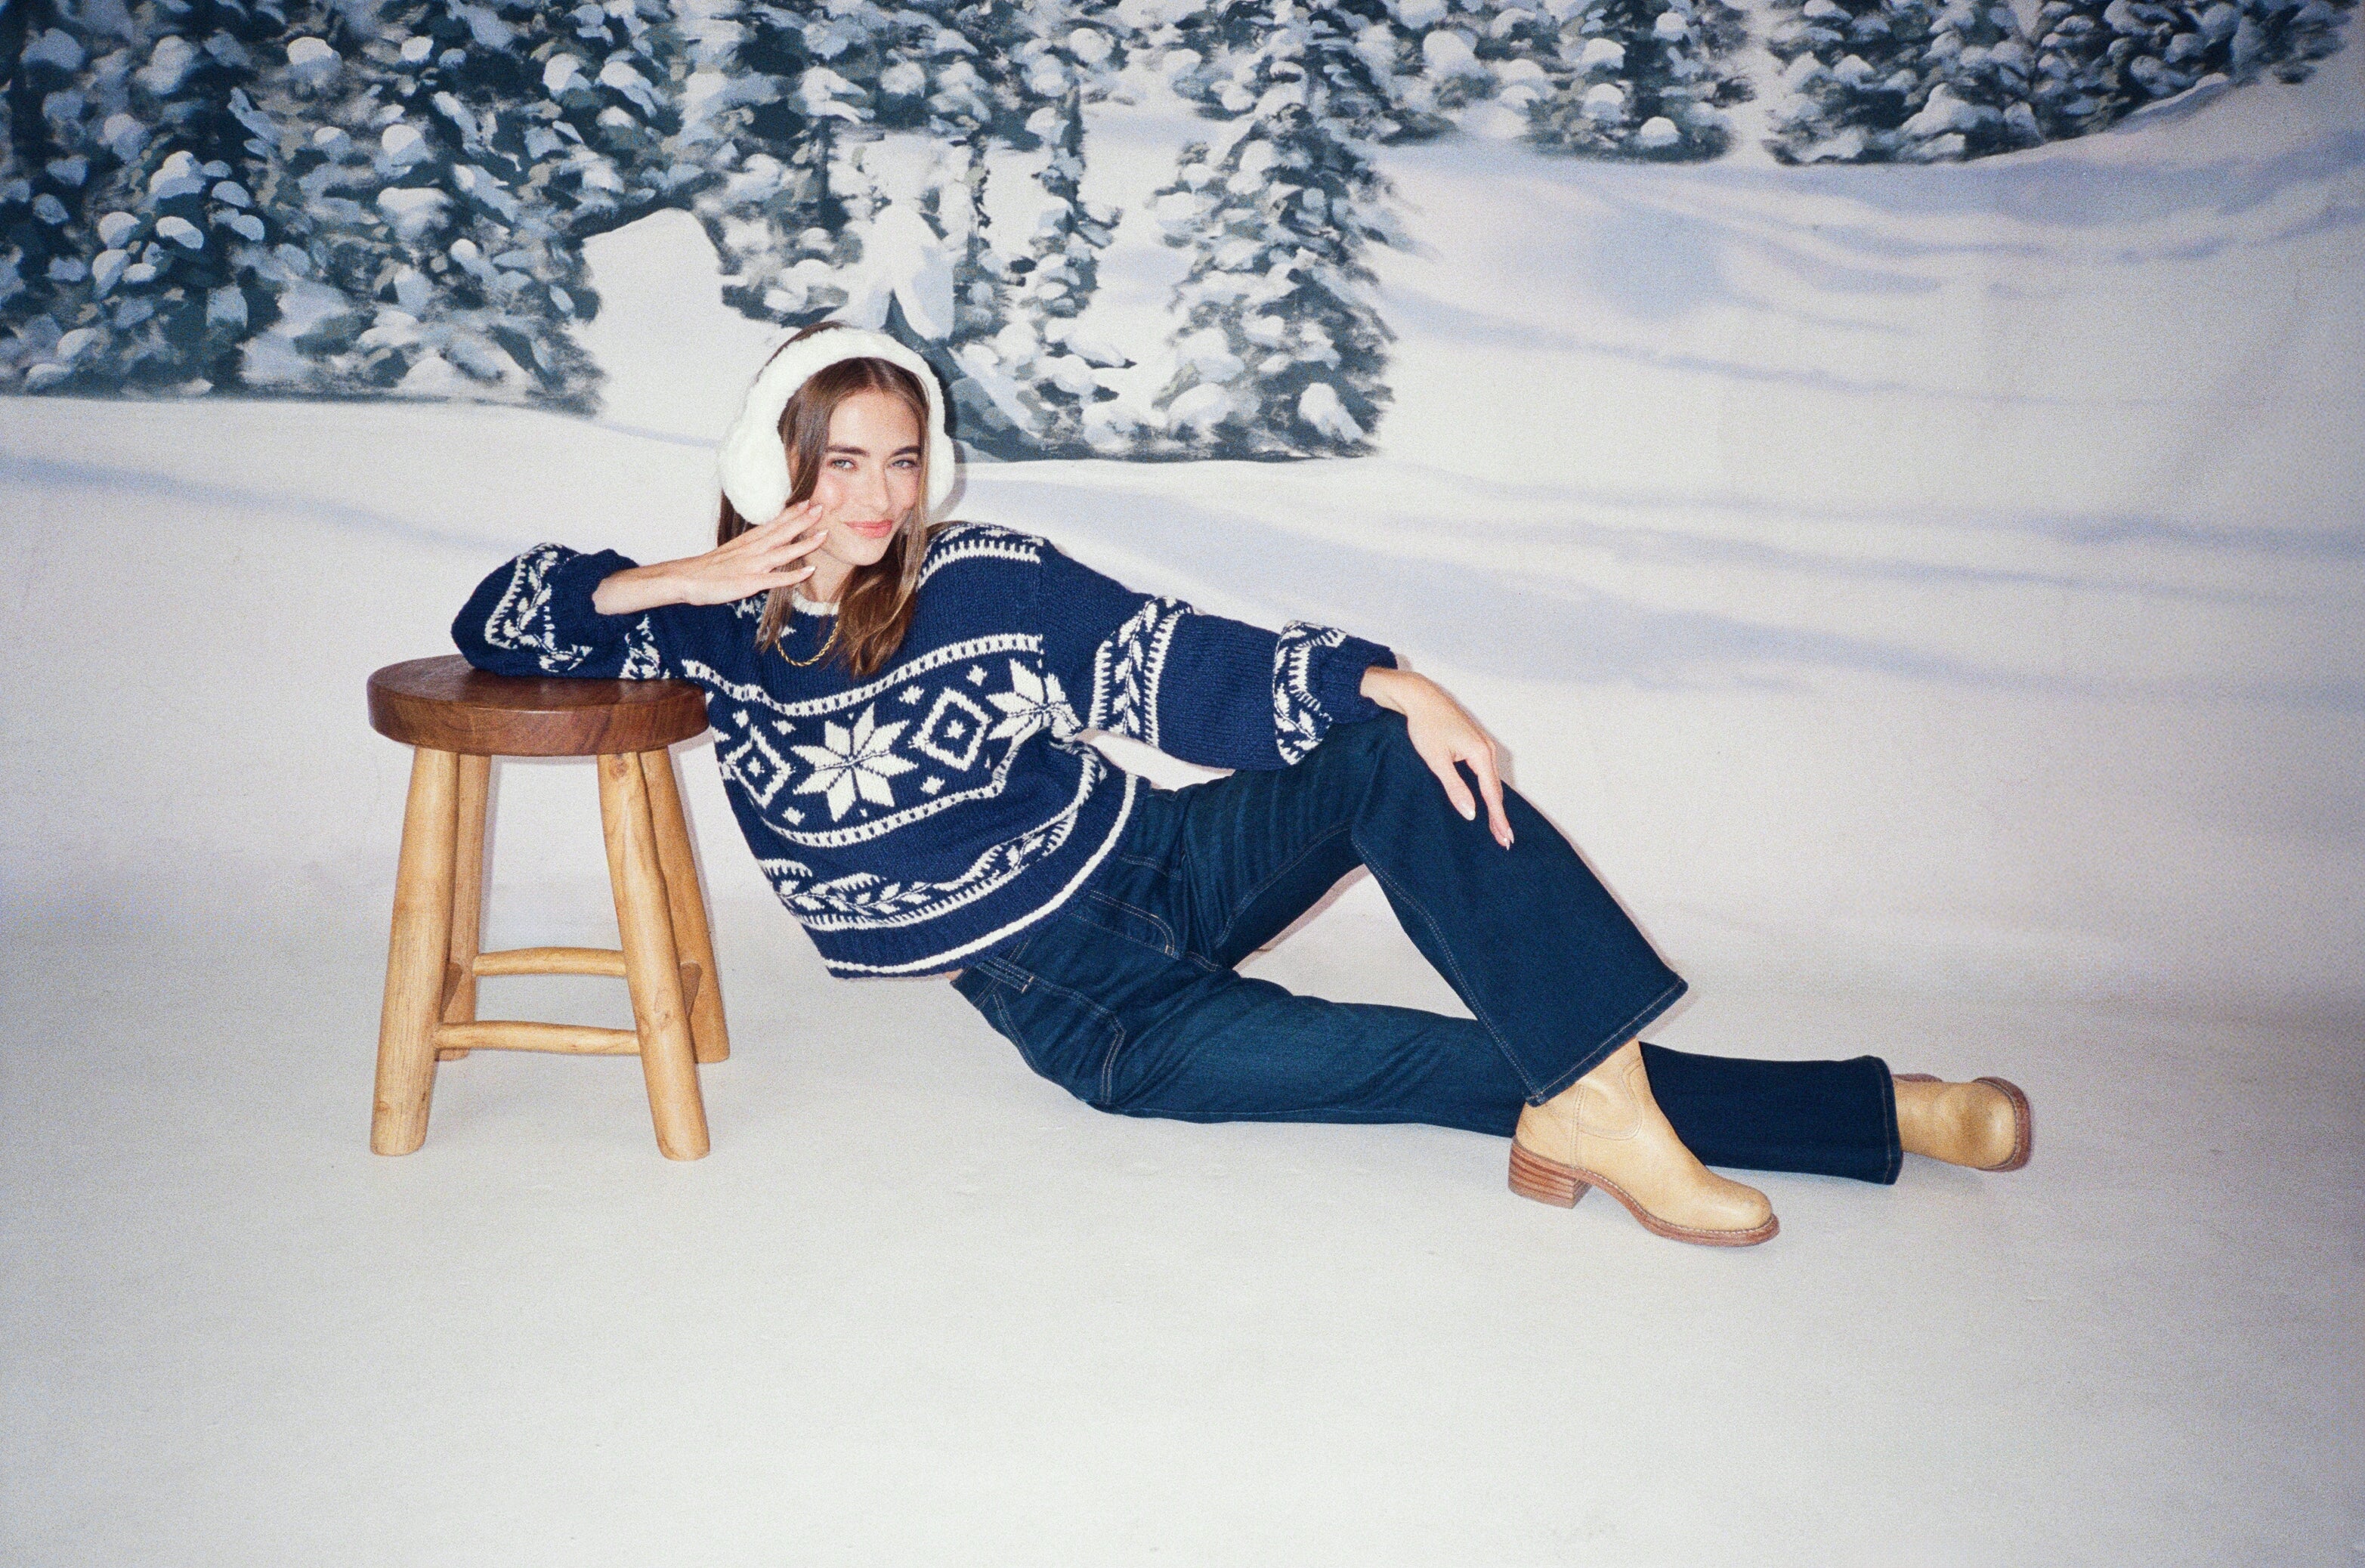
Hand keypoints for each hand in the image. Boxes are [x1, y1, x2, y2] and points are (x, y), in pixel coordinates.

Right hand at [591, 501, 829, 614]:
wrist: (684, 579)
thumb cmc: (706, 569)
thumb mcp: (729, 553)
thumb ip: (747, 550)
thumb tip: (760, 547)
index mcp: (746, 542)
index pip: (772, 523)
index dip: (791, 513)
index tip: (807, 502)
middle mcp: (752, 550)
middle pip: (782, 532)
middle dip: (803, 520)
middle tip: (821, 507)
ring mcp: (752, 565)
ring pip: (783, 551)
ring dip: (805, 543)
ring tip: (824, 534)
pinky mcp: (749, 582)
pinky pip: (776, 578)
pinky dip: (793, 574)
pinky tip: (809, 570)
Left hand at [1360, 667, 1512, 848]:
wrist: (1420, 697)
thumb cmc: (1425, 725)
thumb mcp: (1437, 761)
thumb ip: (1455, 788)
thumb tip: (1471, 813)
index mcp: (1481, 753)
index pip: (1492, 794)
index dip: (1498, 819)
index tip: (1505, 838)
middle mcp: (1487, 749)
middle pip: (1495, 789)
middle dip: (1499, 816)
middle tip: (1504, 840)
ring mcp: (1483, 745)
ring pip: (1490, 781)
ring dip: (1494, 804)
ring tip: (1497, 827)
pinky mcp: (1475, 743)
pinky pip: (1485, 772)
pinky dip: (1487, 789)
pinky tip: (1486, 800)